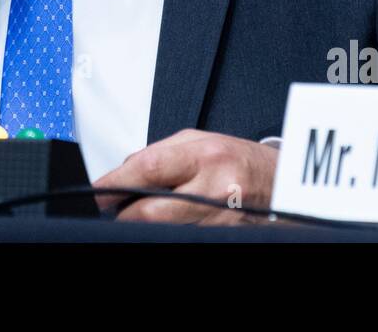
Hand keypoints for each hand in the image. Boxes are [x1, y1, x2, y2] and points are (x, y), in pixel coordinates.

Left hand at [92, 129, 279, 224]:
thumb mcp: (201, 141)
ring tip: (144, 211)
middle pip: (151, 212)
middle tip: (114, 208)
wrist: (279, 184)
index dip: (115, 183)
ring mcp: (219, 219)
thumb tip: (123, 173)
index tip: (98, 191)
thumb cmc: (238, 159)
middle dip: (125, 213)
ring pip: (163, 229)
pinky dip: (168, 229)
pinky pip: (181, 235)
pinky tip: (169, 220)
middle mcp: (214, 189)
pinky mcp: (221, 236)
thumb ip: (161, 154)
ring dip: (146, 223)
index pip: (148, 169)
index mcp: (206, 156)